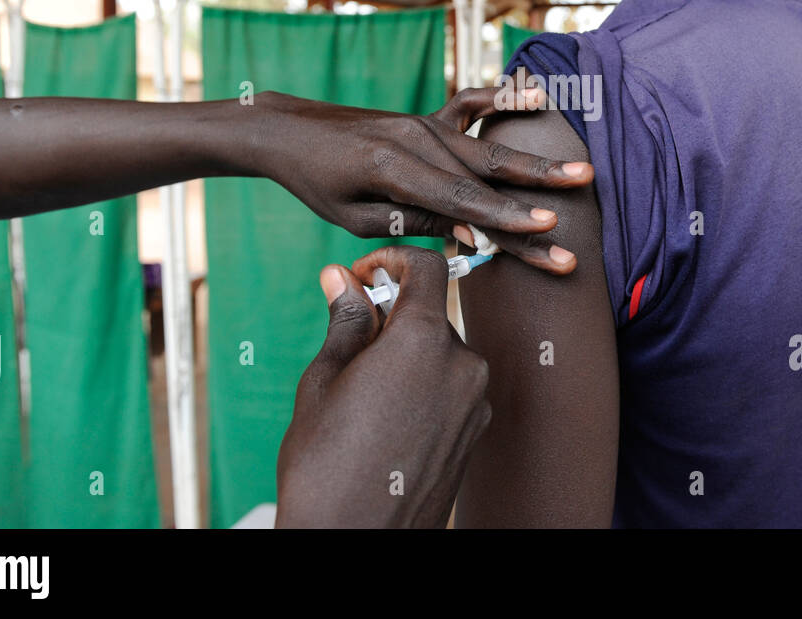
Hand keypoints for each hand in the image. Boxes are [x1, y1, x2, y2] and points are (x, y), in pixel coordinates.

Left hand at [256, 88, 590, 271]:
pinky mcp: (425, 117)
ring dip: (535, 164)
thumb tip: (473, 233)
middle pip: (487, 173)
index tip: (549, 228)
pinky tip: (538, 97)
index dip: (508, 217)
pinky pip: (471, 106)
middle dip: (538, 191)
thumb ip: (417, 222)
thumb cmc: (318, 184)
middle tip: (582, 199)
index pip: (462, 201)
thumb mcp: (357, 218)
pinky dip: (504, 100)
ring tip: (581, 171)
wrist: (290, 132)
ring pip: (488, 148)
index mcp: (393, 168)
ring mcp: (423, 122)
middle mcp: (415, 138)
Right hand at [276, 246, 490, 527]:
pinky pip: (453, 387)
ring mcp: (476, 400)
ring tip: (364, 394)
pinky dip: (425, 386)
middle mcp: (462, 362)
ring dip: (408, 354)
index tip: (363, 276)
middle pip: (433, 312)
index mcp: (423, 339)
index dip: (393, 260)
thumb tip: (342, 279)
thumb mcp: (324, 380)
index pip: (429, 266)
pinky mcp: (477, 431)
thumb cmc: (326, 464)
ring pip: (442, 352)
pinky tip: (389, 420)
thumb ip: (345, 321)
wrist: (356, 542)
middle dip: (393, 316)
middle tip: (350, 344)